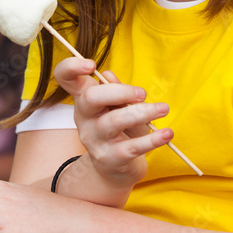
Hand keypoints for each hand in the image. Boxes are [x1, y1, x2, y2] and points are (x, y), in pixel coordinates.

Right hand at [54, 58, 171, 189]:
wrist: (117, 167)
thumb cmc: (119, 128)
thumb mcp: (117, 106)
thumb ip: (115, 89)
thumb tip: (109, 75)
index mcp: (83, 98)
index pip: (65, 77)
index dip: (71, 67)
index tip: (91, 64)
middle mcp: (83, 117)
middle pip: (91, 98)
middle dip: (120, 92)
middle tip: (143, 94)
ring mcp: (94, 139)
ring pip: (114, 121)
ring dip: (142, 113)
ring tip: (163, 109)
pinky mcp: (109, 159)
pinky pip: (131, 147)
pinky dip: (152, 139)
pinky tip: (167, 133)